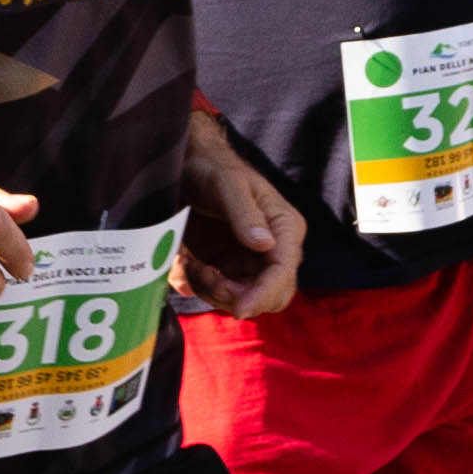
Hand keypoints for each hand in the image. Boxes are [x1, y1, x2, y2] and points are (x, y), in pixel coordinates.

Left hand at [177, 111, 302, 320]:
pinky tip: (189, 263)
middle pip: (270, 296)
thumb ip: (245, 213)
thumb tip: (266, 245)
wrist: (188, 164)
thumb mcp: (226, 183)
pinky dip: (202, 287)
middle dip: (236, 296)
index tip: (240, 309)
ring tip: (193, 263)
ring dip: (214, 292)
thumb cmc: (212, 167)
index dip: (263, 294)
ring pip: (243, 300)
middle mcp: (273, 249)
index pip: (283, 273)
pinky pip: (220, 294)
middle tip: (206, 273)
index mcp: (284, 227)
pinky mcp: (228, 267)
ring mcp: (250, 261)